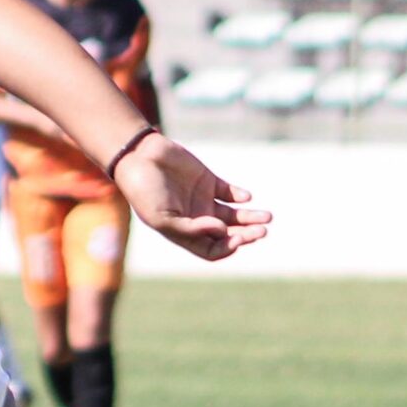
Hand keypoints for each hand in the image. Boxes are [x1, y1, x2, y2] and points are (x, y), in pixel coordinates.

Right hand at [113, 133, 270, 261]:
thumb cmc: (144, 191)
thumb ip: (191, 228)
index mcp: (183, 233)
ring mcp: (203, 201)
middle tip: (261, 231)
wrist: (139, 157)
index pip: (211, 249)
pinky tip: (246, 198)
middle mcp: (195, 220)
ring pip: (234, 215)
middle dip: (246, 235)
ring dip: (250, 218)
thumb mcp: (161, 217)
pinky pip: (230, 192)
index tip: (236, 239)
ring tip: (267, 217)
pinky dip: (240, 196)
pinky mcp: (208, 181)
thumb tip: (222, 231)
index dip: (226, 248)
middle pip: (227, 234)